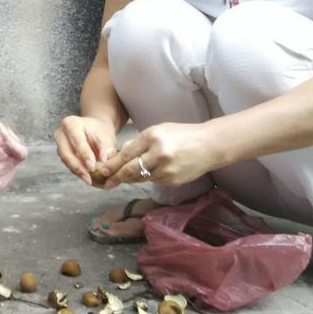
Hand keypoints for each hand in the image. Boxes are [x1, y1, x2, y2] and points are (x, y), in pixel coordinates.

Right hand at [53, 115, 117, 186]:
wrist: (94, 131)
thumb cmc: (99, 131)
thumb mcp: (105, 136)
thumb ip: (106, 148)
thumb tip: (104, 162)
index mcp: (70, 124)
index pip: (77, 140)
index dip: (84, 154)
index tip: (92, 167)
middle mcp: (60, 134)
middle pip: (66, 153)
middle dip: (78, 167)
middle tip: (89, 179)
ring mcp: (59, 145)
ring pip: (66, 162)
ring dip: (78, 172)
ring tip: (91, 181)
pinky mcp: (62, 155)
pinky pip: (69, 166)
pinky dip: (79, 173)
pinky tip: (89, 179)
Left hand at [103, 122, 221, 186]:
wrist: (210, 146)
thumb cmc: (182, 134)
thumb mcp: (158, 130)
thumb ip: (138, 142)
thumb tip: (120, 154)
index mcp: (152, 137)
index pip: (126, 154)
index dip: (113, 164)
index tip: (102, 170)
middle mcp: (158, 154)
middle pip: (130, 170)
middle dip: (116, 178)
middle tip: (106, 183)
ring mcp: (166, 170)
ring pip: (141, 178)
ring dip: (130, 179)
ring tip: (121, 179)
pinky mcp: (172, 181)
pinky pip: (154, 180)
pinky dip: (147, 177)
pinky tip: (147, 173)